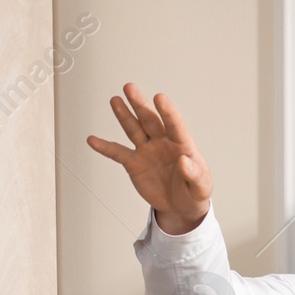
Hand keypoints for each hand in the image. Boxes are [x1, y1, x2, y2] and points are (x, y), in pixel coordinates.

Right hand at [87, 85, 211, 233]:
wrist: (180, 206)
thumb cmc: (193, 192)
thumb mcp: (201, 188)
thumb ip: (194, 175)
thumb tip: (184, 161)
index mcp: (182, 144)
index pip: (175, 124)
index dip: (167, 111)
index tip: (159, 98)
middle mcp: (162, 142)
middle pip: (150, 120)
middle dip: (140, 104)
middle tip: (130, 88)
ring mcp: (146, 150)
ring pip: (133, 129)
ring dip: (124, 115)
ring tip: (115, 100)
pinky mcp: (134, 163)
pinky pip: (117, 153)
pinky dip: (105, 147)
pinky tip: (93, 140)